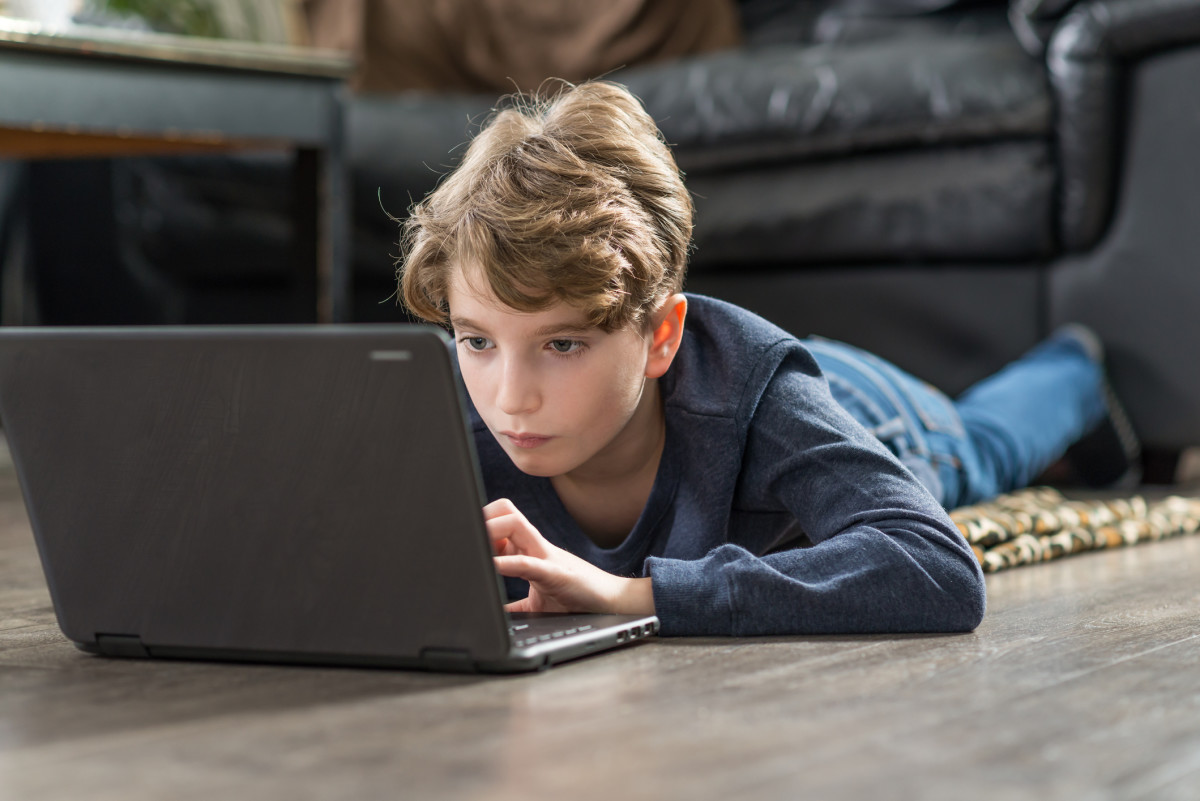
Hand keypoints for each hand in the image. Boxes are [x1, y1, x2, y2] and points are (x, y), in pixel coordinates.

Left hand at [484, 498, 654, 615]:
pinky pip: (528, 562)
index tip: (467, 541)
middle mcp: (537, 546)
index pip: (502, 517)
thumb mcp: (535, 601)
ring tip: (474, 546)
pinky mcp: (556, 574)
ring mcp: (547, 556)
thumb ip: (512, 604)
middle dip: (483, 518)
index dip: (481, 522)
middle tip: (466, 537)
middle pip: (506, 511)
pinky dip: (507, 562)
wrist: (610, 604)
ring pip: (515, 524)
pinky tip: (492, 566)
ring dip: (491, 531)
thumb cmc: (575, 598)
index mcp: (530, 549)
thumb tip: (491, 613)